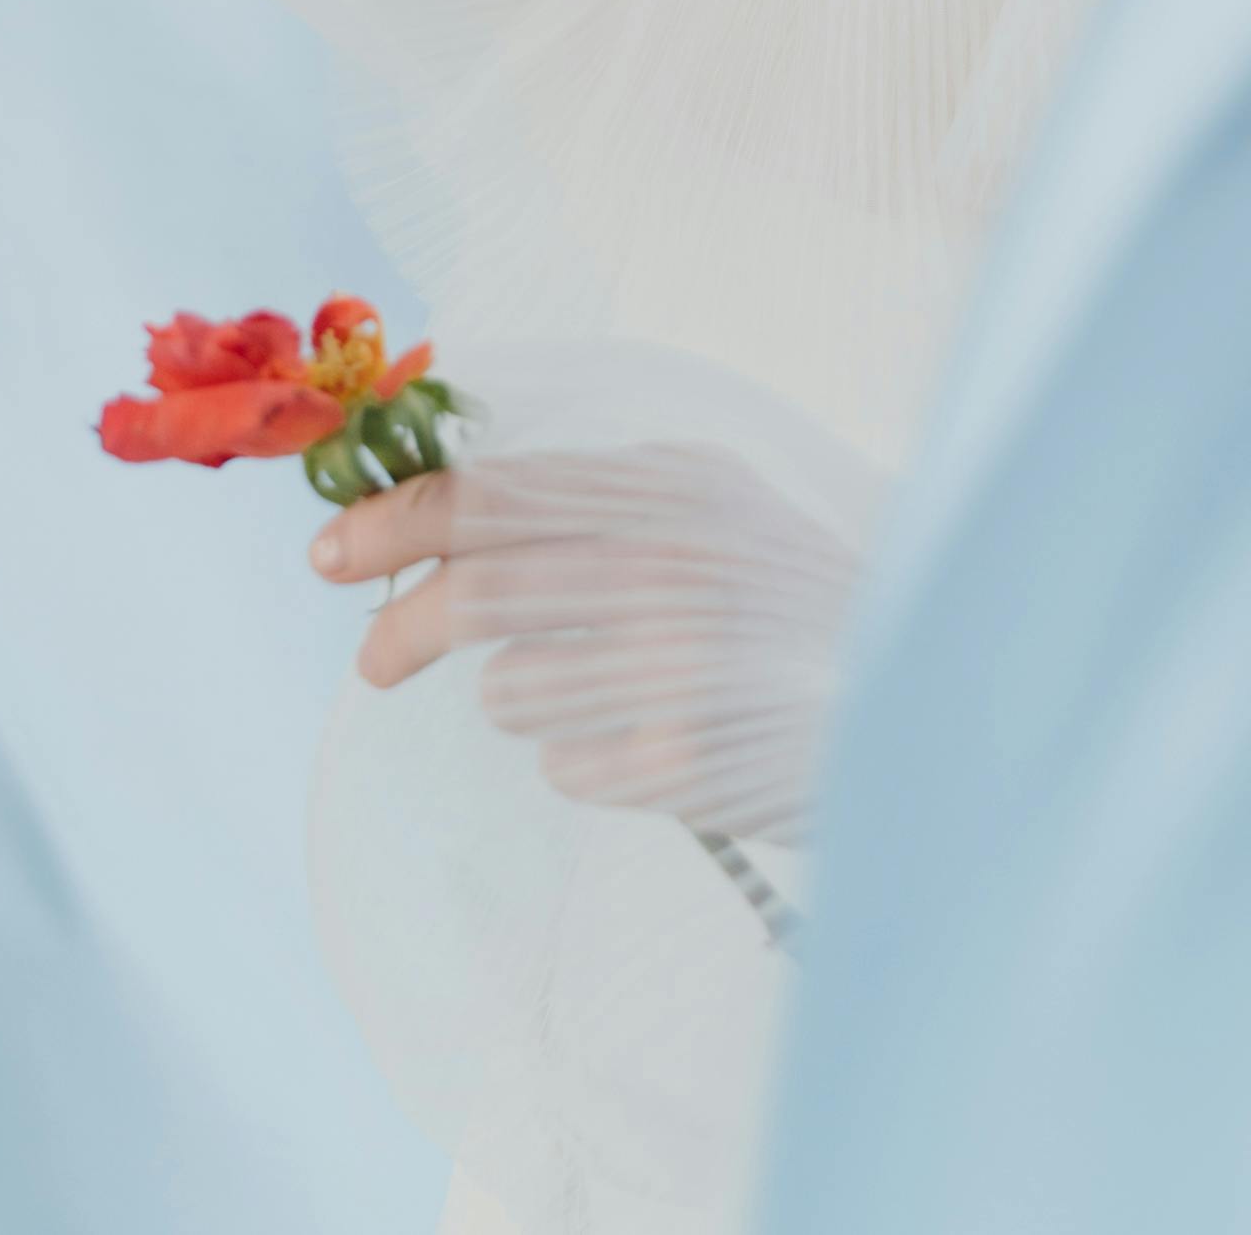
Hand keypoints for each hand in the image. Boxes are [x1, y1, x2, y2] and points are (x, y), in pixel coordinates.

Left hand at [310, 446, 862, 840]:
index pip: (490, 493)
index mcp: (666, 483)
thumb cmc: (786, 595)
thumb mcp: (706, 500)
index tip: (329, 551)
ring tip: (575, 691)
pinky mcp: (685, 761)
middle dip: (400, 626)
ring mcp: (680, 665)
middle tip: (373, 659)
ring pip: (509, 690)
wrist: (922, 692)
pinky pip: (564, 766)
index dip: (391, 520)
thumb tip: (436, 505)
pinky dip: (575, 757)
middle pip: (477, 592)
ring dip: (515, 696)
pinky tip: (633, 739)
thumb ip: (589, 492)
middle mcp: (671, 562)